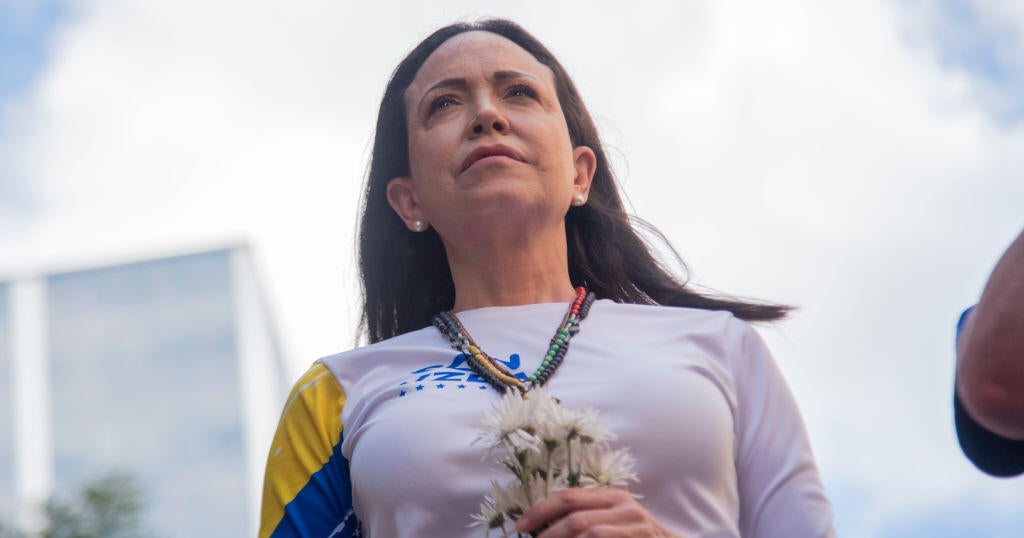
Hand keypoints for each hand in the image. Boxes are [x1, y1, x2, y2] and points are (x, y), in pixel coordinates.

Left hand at [515, 488, 679, 537]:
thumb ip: (586, 514)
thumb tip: (540, 526)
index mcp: (612, 496)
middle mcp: (625, 507)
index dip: (541, 510)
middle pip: (576, 517)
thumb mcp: (612, 518)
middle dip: (548, 533)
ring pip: (589, 533)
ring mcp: (636, 527)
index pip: (569, 497)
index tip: (520, 525)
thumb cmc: (634, 535)